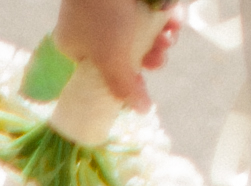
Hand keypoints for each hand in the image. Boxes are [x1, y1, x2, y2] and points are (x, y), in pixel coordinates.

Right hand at [53, 0, 178, 110]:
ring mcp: (110, 6)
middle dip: (148, 57)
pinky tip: (176, 20)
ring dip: (160, 38)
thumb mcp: (111, 59)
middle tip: (161, 58)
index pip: (100, 70)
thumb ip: (124, 88)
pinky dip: (165, 17)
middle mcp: (90, 25)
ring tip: (171, 37)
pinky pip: (151, 10)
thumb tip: (141, 110)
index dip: (124, 78)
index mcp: (75, 44)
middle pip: (125, 51)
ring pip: (142, 30)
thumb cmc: (104, 16)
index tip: (142, 82)